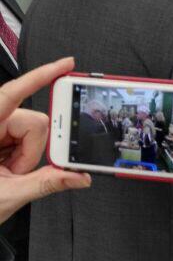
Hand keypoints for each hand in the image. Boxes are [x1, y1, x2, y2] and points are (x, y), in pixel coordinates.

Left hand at [0, 57, 89, 223]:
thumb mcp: (8, 196)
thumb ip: (46, 182)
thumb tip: (77, 176)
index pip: (14, 93)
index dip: (41, 76)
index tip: (65, 65)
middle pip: (34, 121)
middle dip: (32, 149)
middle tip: (15, 171)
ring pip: (34, 130)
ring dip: (27, 156)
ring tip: (8, 173)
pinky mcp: (2, 138)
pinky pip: (27, 138)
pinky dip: (24, 155)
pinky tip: (10, 168)